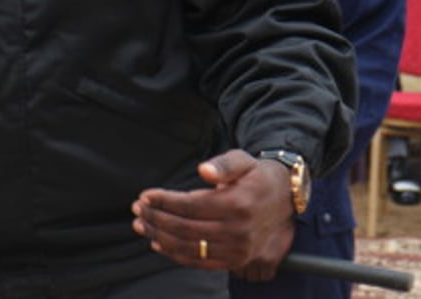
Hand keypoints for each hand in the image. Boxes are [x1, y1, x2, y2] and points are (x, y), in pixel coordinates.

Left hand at [130, 149, 295, 279]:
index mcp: (237, 204)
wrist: (282, 199)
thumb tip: (204, 170)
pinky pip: (200, 261)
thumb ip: (223, 164)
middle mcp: (238, 230)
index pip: (190, 206)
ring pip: (189, 247)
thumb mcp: (242, 160)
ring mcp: (238, 249)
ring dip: (160, 236)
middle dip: (156, 218)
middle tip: (137, 209)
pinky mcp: (236, 260)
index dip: (164, 201)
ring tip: (141, 224)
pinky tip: (158, 243)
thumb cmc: (256, 176)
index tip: (145, 195)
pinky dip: (176, 254)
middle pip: (186, 228)